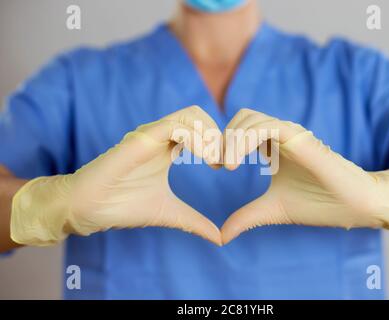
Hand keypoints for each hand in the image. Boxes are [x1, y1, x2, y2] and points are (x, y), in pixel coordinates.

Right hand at [11, 106, 222, 245]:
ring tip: (216, 161)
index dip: (218, 142)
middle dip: (219, 135)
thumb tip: (219, 238)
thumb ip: (195, 222)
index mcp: (167, 147)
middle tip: (225, 163)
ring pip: (191, 114)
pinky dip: (196, 138)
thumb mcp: (170, 213)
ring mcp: (150, 134)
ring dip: (211, 135)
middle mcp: (160, 136)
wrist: (88, 209)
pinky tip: (205, 159)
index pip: (200, 127)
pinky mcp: (142, 139)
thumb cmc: (123, 206)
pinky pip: (175, 125)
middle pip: (199, 114)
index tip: (225, 167)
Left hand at [221, 109, 388, 243]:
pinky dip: (245, 139)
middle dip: (223, 138)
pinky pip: (266, 126)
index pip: (240, 128)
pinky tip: (234, 164)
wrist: (356, 206)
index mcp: (273, 146)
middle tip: (217, 164)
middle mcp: (281, 135)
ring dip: (231, 139)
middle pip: (241, 118)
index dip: (223, 143)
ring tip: (225, 166)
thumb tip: (222, 237)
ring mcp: (291, 134)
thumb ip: (246, 217)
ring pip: (250, 118)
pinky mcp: (300, 139)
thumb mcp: (273, 210)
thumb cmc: (320, 204)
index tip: (215, 167)